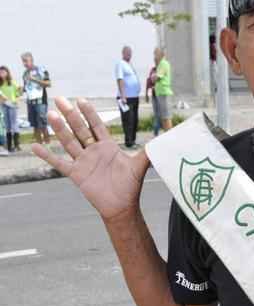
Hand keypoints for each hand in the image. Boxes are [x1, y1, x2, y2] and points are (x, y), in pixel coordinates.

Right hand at [32, 97, 149, 220]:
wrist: (122, 206)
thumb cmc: (131, 186)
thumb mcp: (140, 165)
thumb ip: (149, 151)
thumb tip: (166, 139)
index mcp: (107, 146)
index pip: (96, 125)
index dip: (89, 113)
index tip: (81, 100)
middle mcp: (93, 151)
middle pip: (79, 129)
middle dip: (70, 114)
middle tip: (60, 99)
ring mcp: (83, 162)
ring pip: (68, 142)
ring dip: (59, 129)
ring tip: (50, 114)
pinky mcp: (76, 174)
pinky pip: (59, 163)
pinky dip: (47, 155)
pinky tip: (35, 146)